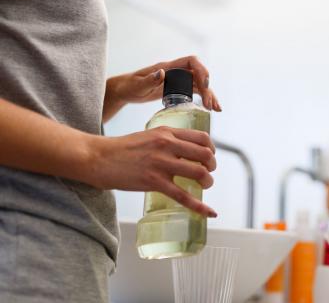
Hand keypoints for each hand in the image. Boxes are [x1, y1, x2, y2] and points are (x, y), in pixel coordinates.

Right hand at [86, 126, 217, 216]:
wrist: (98, 158)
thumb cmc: (122, 149)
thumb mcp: (149, 136)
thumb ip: (167, 141)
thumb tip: (185, 153)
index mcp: (167, 132)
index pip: (202, 138)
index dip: (211, 149)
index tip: (210, 158)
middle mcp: (167, 145)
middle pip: (205, 155)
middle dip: (212, 166)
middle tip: (208, 174)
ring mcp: (161, 163)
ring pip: (198, 173)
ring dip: (207, 182)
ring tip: (204, 186)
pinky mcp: (153, 181)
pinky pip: (183, 196)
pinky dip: (199, 206)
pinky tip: (208, 212)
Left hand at [107, 55, 220, 110]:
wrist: (125, 91)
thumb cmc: (129, 86)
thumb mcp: (138, 85)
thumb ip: (149, 79)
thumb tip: (162, 73)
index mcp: (169, 67)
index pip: (191, 61)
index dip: (201, 70)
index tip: (204, 85)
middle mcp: (176, 72)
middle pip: (199, 75)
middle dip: (208, 89)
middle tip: (210, 106)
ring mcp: (178, 81)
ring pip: (200, 85)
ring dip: (210, 95)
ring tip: (216, 110)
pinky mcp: (178, 89)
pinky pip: (195, 92)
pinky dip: (204, 99)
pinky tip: (210, 109)